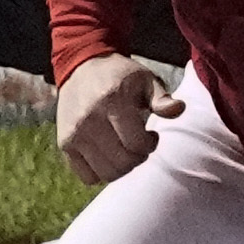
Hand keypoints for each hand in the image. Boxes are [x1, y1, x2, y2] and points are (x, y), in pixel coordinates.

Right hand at [56, 53, 182, 187]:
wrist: (81, 67)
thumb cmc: (120, 76)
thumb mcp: (145, 79)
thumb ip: (162, 99)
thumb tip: (178, 109)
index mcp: (111, 101)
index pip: (136, 144)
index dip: (150, 144)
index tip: (151, 135)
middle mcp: (89, 120)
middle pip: (122, 162)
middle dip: (138, 158)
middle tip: (138, 145)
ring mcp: (74, 134)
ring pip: (105, 173)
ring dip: (122, 168)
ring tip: (124, 151)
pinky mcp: (65, 143)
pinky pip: (86, 176)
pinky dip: (100, 173)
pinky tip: (107, 156)